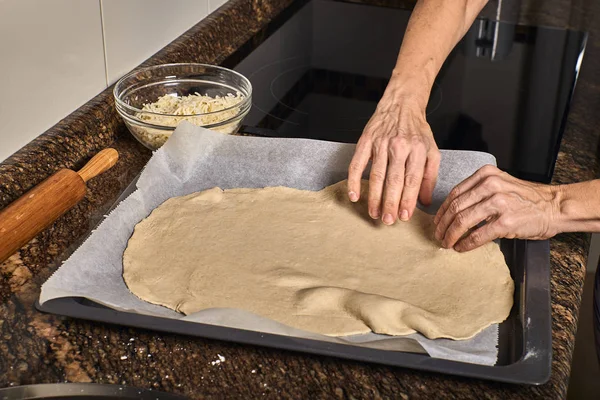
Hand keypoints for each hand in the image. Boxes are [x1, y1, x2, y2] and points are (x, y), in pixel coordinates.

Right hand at [347, 91, 439, 224]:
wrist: (401, 104)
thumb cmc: (416, 130)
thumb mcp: (431, 150)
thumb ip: (429, 176)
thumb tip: (424, 201)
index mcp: (417, 149)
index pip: (412, 179)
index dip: (408, 200)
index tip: (404, 216)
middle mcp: (399, 146)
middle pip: (393, 180)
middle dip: (390, 203)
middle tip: (388, 221)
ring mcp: (380, 143)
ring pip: (376, 175)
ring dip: (374, 197)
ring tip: (374, 213)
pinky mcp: (365, 141)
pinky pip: (357, 164)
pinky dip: (354, 181)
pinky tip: (353, 196)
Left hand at [434, 165, 559, 251]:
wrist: (553, 206)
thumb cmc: (525, 198)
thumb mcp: (499, 184)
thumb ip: (477, 192)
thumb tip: (451, 211)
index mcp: (486, 175)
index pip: (454, 193)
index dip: (442, 211)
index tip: (437, 222)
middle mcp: (490, 186)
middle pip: (455, 208)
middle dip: (443, 225)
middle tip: (439, 236)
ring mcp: (499, 203)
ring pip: (462, 221)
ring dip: (451, 235)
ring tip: (447, 243)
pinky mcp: (506, 221)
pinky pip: (478, 235)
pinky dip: (466, 244)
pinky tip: (461, 248)